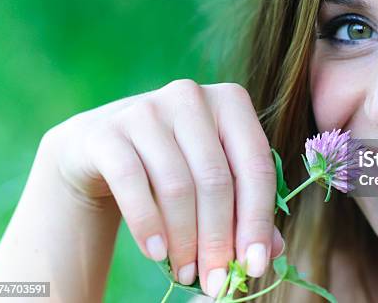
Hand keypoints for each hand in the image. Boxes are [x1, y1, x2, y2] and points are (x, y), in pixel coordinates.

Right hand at [39, 79, 283, 296]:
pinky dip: (147, 224)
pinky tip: (157, 253)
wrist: (105, 146)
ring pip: (177, 185)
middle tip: (218, 281)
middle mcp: (191, 96)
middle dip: (219, 239)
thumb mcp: (214, 176)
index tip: (255, 266)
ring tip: (186, 273)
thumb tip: (273, 251)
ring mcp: (147, 109)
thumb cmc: (175, 161)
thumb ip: (245, 207)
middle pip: (216, 179)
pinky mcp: (109, 131)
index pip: (256, 166)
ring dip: (185, 239)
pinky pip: (132, 183)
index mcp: (231, 102)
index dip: (258, 220)